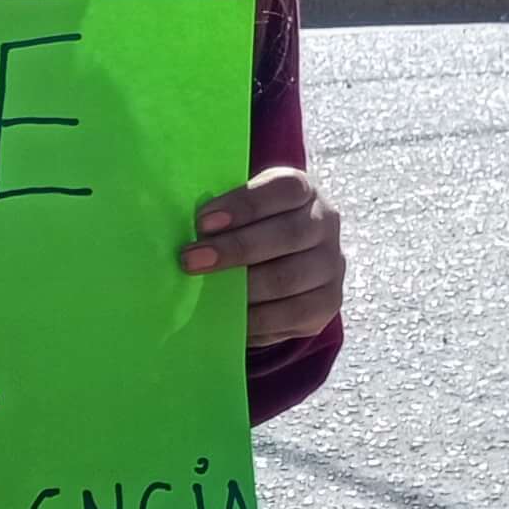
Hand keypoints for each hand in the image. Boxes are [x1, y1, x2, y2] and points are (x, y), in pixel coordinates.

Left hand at [180, 167, 345, 347]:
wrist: (281, 262)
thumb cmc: (245, 229)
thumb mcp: (238, 211)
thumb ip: (219, 215)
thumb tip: (178, 231)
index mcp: (302, 190)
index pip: (284, 189)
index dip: (244, 204)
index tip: (203, 222)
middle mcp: (325, 223)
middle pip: (288, 234)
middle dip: (235, 249)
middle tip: (191, 260)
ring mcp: (331, 263)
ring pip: (289, 277)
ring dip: (242, 287)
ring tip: (205, 292)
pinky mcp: (328, 301)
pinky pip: (294, 313)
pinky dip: (257, 319)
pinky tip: (228, 317)